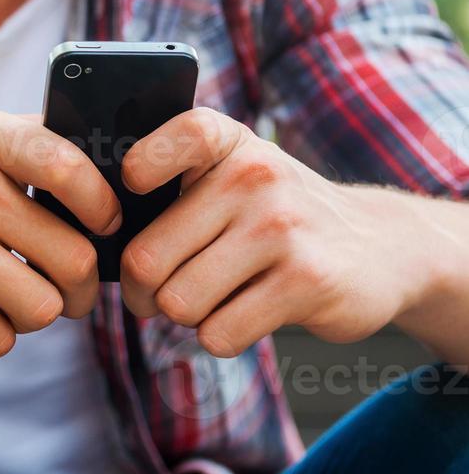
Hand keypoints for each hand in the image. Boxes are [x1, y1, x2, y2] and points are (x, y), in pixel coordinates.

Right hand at [0, 108, 120, 357]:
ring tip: (10, 302)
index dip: (105, 209)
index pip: (74, 166)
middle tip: (67, 292)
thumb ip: (19, 149)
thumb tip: (110, 187)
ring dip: (35, 316)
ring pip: (43, 306)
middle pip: (76, 257)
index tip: (102, 227)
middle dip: (81, 289)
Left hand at [118, 107, 415, 356]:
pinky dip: (220, 336)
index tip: (133, 194)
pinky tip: (245, 314)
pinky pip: (219, 333)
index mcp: (227, 142)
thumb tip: (91, 237)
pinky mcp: (307, 282)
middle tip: (156, 294)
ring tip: (210, 298)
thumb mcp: (231, 175)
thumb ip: (169, 186)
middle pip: (146, 260)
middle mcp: (255, 176)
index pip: (175, 137)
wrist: (381, 246)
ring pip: (179, 303)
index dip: (138, 171)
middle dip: (141, 292)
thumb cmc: (272, 216)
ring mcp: (283, 229)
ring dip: (184, 316)